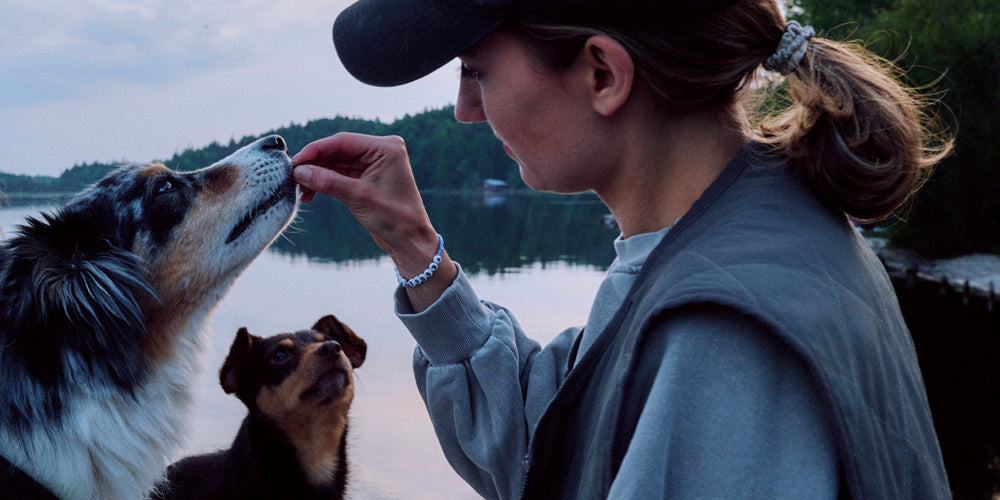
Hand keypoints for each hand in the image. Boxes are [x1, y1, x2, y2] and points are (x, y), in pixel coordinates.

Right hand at [292, 133, 455, 309]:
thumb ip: (328, 181)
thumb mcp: (358, 197)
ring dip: (317, 174)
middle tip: (293, 176)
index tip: (295, 162)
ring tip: (299, 188)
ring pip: (336, 163)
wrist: (410, 241)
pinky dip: (325, 182)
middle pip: (338, 150)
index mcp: (386, 148)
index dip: (315, 150)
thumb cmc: (395, 219)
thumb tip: (300, 172)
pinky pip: (340, 174)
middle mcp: (381, 151)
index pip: (343, 142)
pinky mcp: (367, 178)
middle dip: (314, 163)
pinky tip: (310, 193)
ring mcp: (374, 164)